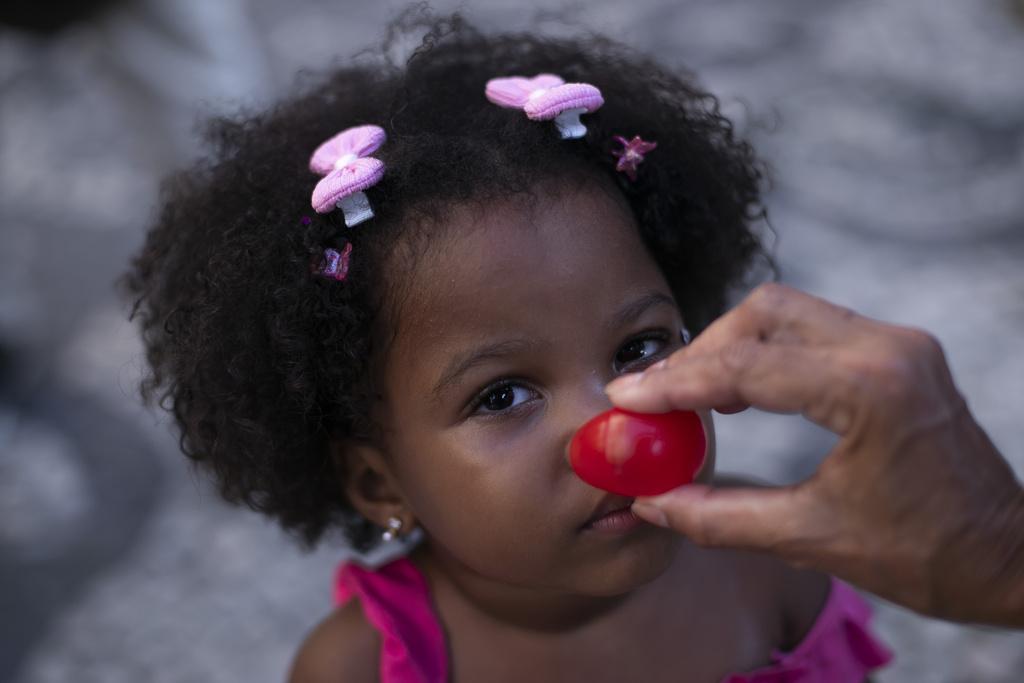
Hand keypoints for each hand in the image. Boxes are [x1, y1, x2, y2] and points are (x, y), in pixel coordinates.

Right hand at [606, 283, 1023, 625]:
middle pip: (764, 313)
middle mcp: (887, 348)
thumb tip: (652, 500)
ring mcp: (897, 343)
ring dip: (731, 345)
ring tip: (692, 393)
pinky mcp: (898, 352)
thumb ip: (719, 516)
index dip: (676, 384)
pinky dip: (765, 351)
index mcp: (871, 390)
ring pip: (786, 311)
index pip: (747, 368)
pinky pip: (813, 328)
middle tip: (658, 395)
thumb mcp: (811, 538)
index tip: (627, 396)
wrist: (1009, 555)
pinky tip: (741, 388)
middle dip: (702, 351)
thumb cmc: (927, 555)